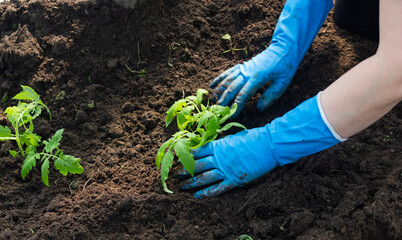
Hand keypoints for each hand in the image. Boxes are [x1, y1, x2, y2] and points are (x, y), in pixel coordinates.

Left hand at [179, 127, 278, 197]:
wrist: (267, 146)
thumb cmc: (253, 138)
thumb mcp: (233, 137)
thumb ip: (222, 144)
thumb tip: (214, 147)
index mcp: (218, 146)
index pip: (198, 151)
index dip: (187, 155)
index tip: (179, 157)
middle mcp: (219, 158)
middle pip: (197, 165)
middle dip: (185, 170)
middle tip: (176, 174)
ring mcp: (225, 170)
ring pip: (204, 178)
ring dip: (192, 183)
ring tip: (183, 186)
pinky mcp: (234, 180)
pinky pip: (217, 188)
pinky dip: (206, 193)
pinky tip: (197, 195)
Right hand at [210, 0, 333, 116]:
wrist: (283, 47)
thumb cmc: (285, 66)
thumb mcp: (283, 83)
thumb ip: (270, 96)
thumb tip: (259, 109)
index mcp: (257, 78)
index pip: (243, 95)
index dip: (235, 107)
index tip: (230, 116)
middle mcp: (247, 73)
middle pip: (231, 88)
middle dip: (223, 101)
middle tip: (216, 112)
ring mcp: (243, 68)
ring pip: (227, 80)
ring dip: (219, 91)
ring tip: (212, 102)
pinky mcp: (242, 65)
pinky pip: (228, 72)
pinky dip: (219, 79)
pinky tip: (212, 86)